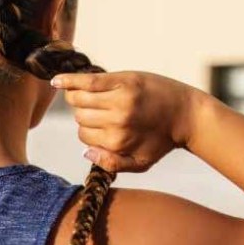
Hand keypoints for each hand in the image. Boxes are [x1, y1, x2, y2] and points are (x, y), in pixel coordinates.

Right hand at [50, 70, 203, 172]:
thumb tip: (85, 152)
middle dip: (85, 116)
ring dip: (78, 98)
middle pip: (79, 117)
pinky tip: (56, 81)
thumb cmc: (162, 140)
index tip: (103, 127)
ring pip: (78, 99)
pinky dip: (69, 80)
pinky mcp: (122, 80)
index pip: (83, 136)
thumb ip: (112, 164)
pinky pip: (86, 80)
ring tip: (89, 98)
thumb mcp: (141, 163)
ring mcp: (119, 99)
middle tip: (102, 112)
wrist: (187, 113)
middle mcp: (116, 121)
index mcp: (118, 142)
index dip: (90, 132)